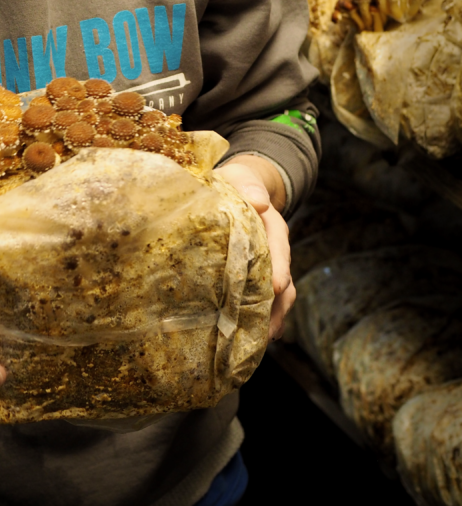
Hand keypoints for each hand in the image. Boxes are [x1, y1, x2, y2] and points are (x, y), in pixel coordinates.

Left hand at [216, 155, 293, 340]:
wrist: (239, 188)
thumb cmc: (238, 183)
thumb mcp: (243, 179)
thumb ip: (250, 188)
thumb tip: (259, 203)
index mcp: (273, 227)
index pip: (280, 249)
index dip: (279, 269)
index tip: (276, 287)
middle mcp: (276, 250)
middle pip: (284, 281)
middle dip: (278, 306)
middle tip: (268, 332)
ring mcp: (269, 265)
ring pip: (278, 295)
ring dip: (272, 317)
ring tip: (262, 342)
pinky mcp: (257, 275)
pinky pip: (264, 297)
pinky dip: (261, 316)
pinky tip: (253, 337)